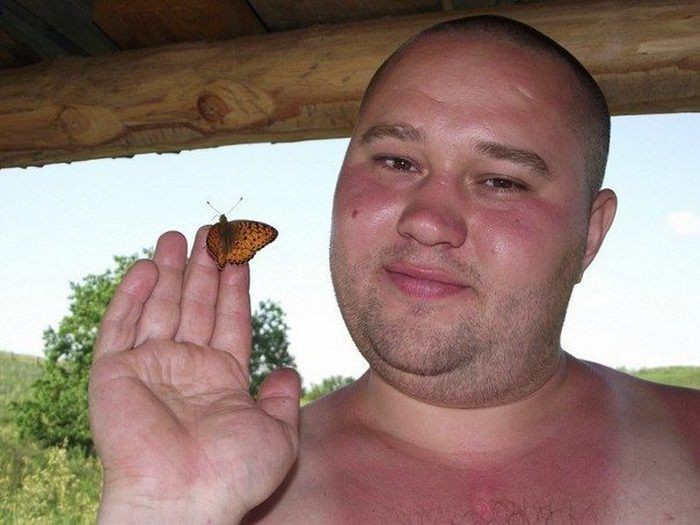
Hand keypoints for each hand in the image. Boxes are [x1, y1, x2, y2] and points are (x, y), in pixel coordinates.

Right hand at [89, 229, 300, 523]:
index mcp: (223, 380)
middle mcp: (186, 369)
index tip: (241, 256)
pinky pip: (120, 328)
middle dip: (203, 269)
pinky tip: (145, 268)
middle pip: (196, 307)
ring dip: (168, 272)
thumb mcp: (277, 435)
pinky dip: (131, 297)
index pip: (230, 321)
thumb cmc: (232, 475)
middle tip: (211, 232)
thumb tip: (288, 370)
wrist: (183, 499)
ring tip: (178, 236)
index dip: (235, 288)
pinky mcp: (114, 374)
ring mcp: (150, 369)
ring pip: (160, 308)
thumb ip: (283, 399)